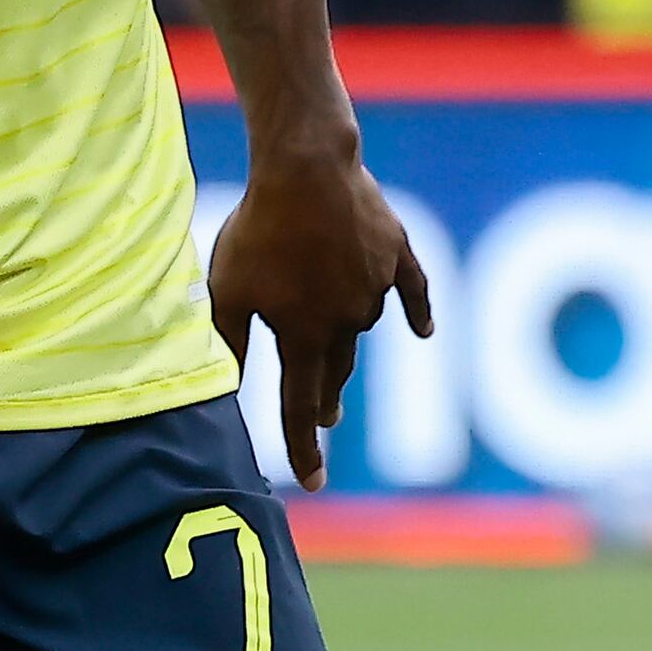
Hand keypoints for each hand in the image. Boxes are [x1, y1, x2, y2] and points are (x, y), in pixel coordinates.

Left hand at [207, 147, 433, 489]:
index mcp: (303, 335)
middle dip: (329, 401)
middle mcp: (345, 321)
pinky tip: (424, 331)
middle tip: (327, 419)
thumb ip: (232, 344)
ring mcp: (375, 288)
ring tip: (334, 346)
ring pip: (361, 327)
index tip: (312, 483)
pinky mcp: (395, 254)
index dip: (304, 448)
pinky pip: (412, 290)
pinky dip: (417, 311)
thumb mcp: (228, 291)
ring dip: (347, 341)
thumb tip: (227, 393)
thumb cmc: (259, 229)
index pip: (301, 407)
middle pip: (336, 374)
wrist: (307, 167)